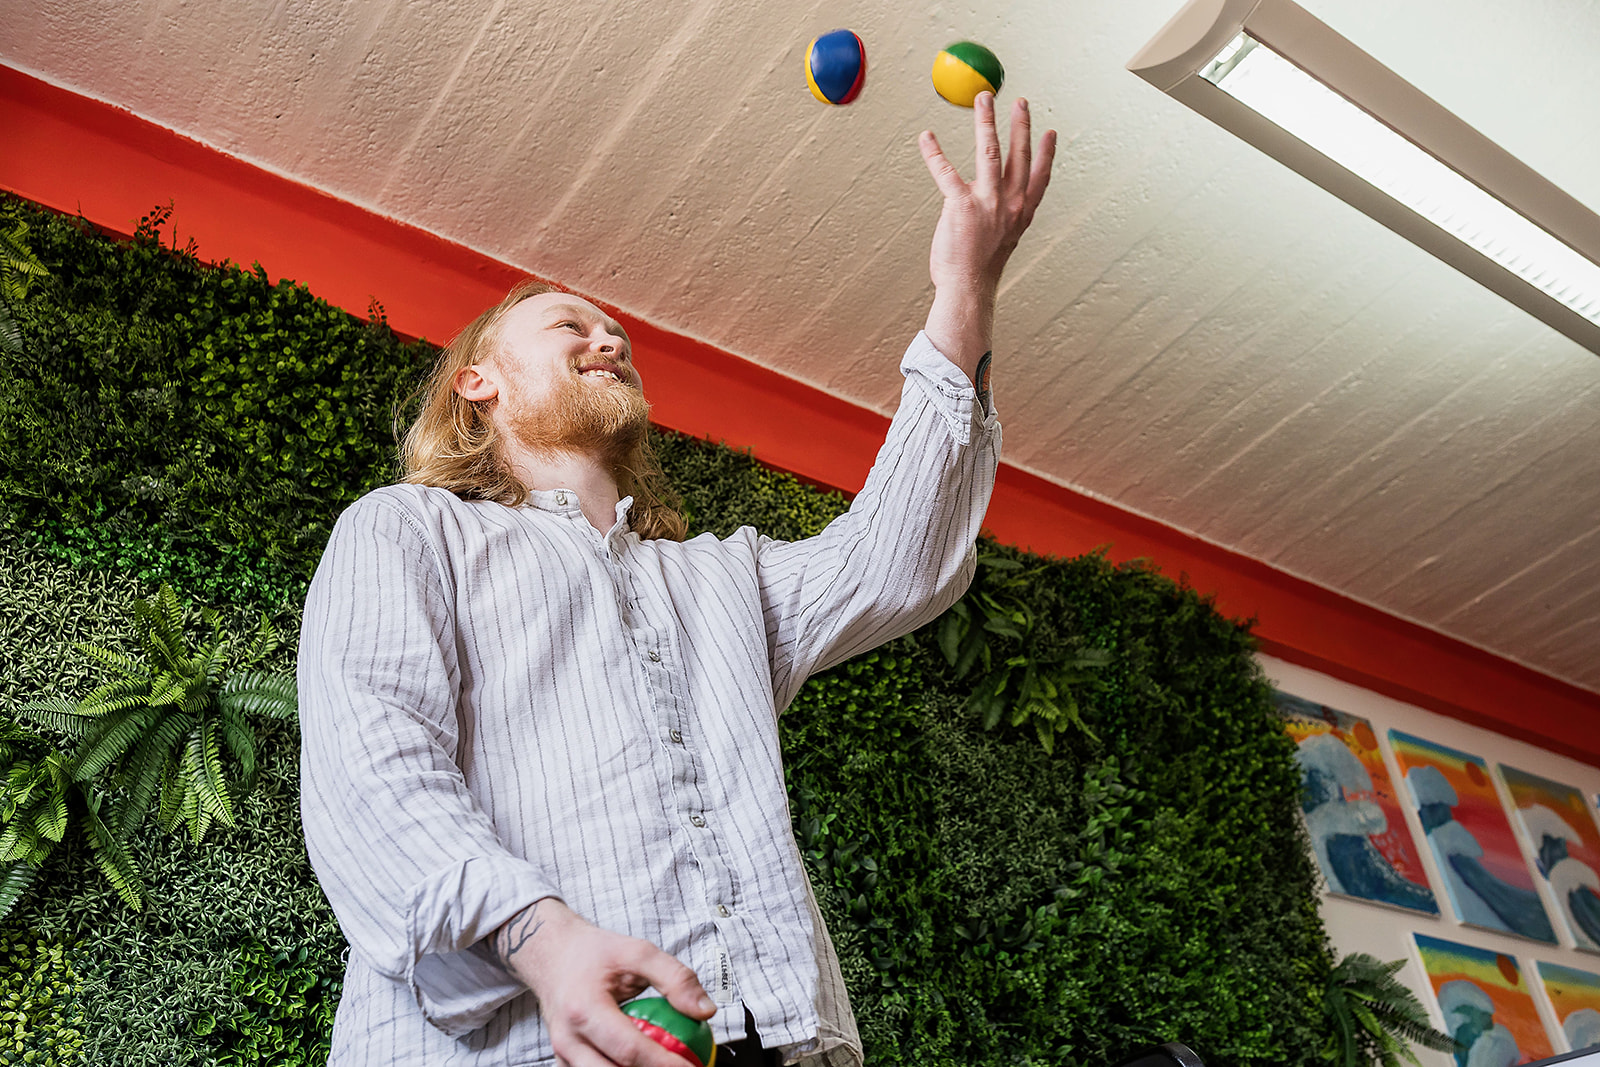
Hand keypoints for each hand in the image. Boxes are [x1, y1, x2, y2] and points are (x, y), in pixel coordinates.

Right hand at [490, 898, 715, 1066]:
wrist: (551, 955)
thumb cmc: (593, 954)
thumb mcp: (637, 951)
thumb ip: (674, 977)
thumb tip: (705, 1011)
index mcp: (583, 1010)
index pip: (629, 1050)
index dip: (664, 1063)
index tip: (691, 1065)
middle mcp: (567, 1039)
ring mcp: (562, 1055)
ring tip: (665, 1065)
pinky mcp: (563, 1062)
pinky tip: (644, 1066)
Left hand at [919, 92, 1055, 293]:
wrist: (969, 289)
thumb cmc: (980, 268)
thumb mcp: (1003, 240)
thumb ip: (1003, 218)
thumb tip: (997, 206)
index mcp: (1021, 213)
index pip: (1040, 176)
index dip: (1046, 153)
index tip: (1050, 132)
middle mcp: (1009, 204)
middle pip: (1018, 154)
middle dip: (1019, 124)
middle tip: (1019, 101)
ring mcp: (987, 203)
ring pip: (989, 151)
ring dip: (986, 121)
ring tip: (983, 99)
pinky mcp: (961, 206)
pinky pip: (946, 172)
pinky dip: (934, 152)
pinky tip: (927, 137)